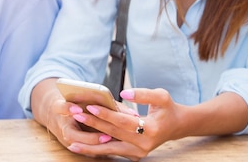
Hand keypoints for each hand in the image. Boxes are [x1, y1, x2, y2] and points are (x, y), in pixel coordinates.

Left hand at [63, 88, 179, 160]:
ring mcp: (139, 153)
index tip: (90, 106)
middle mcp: (144, 144)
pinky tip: (82, 148)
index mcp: (151, 128)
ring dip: (89, 146)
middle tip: (75, 115)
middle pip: (113, 134)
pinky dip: (97, 150)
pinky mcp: (135, 156)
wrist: (176, 126)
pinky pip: (113, 152)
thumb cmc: (167, 108)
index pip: (122, 121)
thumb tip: (122, 93)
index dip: (106, 114)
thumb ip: (142, 93)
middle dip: (93, 125)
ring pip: (109, 149)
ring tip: (71, 142)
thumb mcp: (161, 95)